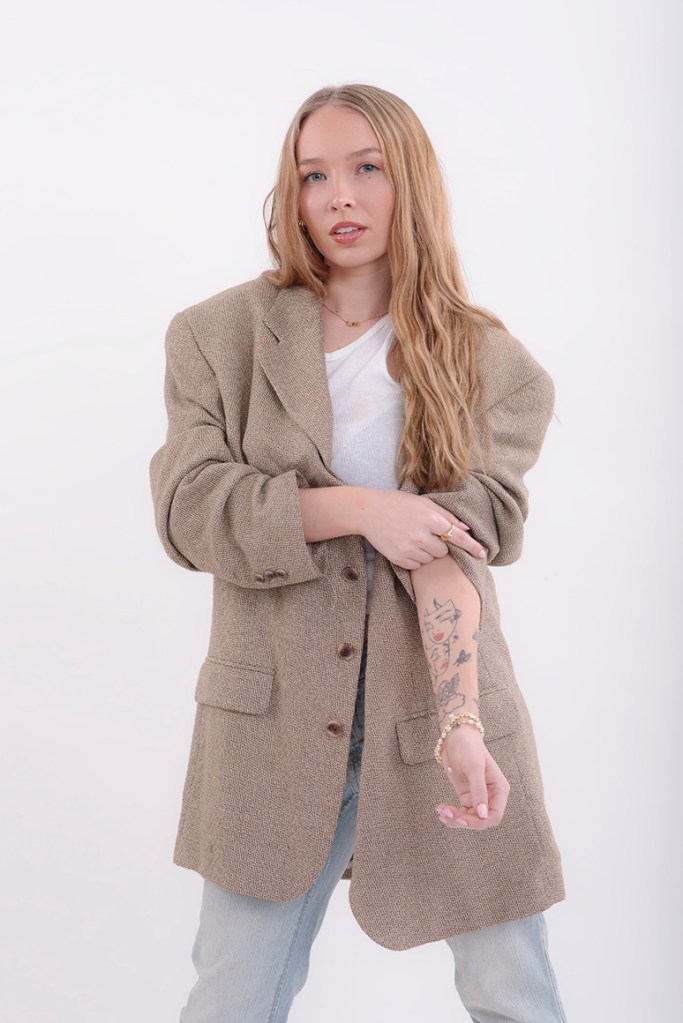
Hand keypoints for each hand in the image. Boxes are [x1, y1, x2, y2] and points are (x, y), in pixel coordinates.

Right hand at [358, 490, 486, 569]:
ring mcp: (409, 549)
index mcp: (430, 519)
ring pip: (430, 559)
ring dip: (426, 552)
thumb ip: (446, 515)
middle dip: (439, 545)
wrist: (368, 511)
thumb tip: (466, 529)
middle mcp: (421, 536)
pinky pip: (416, 565)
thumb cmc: (397, 504)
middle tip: (426, 534)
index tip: (483, 554)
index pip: (458, 537)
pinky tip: (405, 545)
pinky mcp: (399, 558)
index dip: (472, 547)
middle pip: (444, 551)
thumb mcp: (423, 503)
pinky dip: (414, 558)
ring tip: (412, 538)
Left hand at [435, 726, 509, 829]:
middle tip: (446, 814)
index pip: (494, 816)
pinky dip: (451, 814)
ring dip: (455, 819)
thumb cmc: (469, 747)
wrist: (456, 736)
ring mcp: (478, 797)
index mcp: (499, 790)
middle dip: (464, 820)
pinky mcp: (466, 795)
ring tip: (441, 811)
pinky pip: (461, 812)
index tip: (463, 819)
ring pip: (469, 818)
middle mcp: (491, 796)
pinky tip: (441, 810)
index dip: (479, 822)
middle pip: (481, 820)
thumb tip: (483, 814)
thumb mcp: (474, 768)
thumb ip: (479, 792)